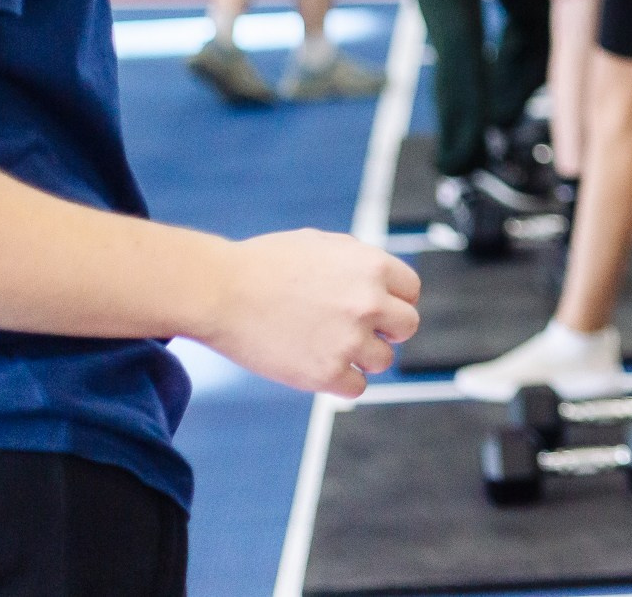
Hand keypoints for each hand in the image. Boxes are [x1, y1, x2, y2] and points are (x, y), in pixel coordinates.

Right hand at [197, 230, 420, 398]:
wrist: (220, 291)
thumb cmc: (265, 264)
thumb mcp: (322, 245)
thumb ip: (360, 262)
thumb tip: (385, 283)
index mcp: (373, 266)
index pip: (411, 291)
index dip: (393, 300)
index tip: (375, 308)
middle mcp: (369, 302)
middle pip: (407, 326)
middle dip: (387, 330)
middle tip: (360, 331)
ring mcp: (350, 340)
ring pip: (383, 360)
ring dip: (362, 357)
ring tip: (329, 346)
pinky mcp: (326, 373)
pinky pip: (356, 387)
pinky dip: (341, 381)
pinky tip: (319, 366)